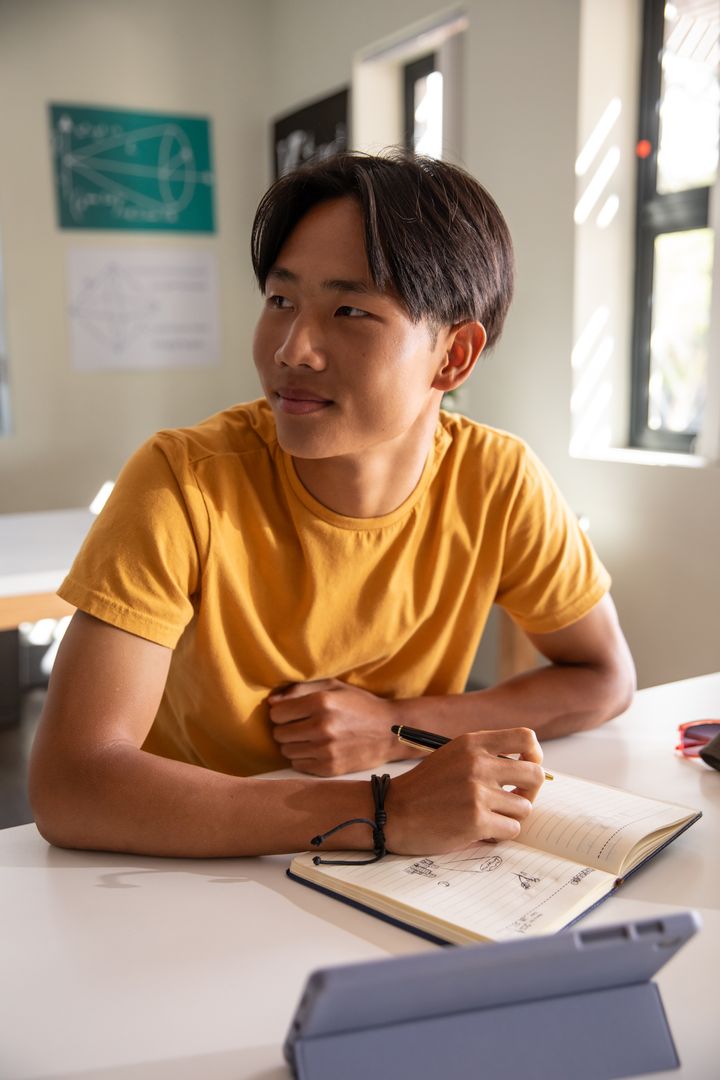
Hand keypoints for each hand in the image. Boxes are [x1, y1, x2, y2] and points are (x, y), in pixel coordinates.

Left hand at [268, 678, 406, 775]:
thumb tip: (271, 703)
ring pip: (286, 751)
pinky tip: (317, 749)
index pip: (277, 713)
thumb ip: (299, 689)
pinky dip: (303, 757)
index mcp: (321, 702)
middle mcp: (322, 727)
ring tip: (310, 737)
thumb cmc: (359, 705)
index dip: (282, 712)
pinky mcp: (330, 768)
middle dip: (286, 728)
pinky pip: (298, 765)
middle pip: (279, 733)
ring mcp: (326, 750)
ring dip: (294, 744)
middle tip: (302, 725)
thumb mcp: (333, 686)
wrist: (389, 731)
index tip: (293, 712)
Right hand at [385, 728, 545, 853]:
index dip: (534, 756)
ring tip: (489, 817)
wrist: (391, 811)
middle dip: (530, 791)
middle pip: (535, 774)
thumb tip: (527, 767)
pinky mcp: (476, 820)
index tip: (526, 769)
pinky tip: (480, 830)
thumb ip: (485, 756)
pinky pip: (511, 829)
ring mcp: (477, 792)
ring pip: (524, 807)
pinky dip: (500, 834)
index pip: (526, 738)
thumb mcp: (453, 757)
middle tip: (514, 800)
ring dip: (510, 817)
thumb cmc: (423, 788)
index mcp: (472, 743)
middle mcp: (478, 764)